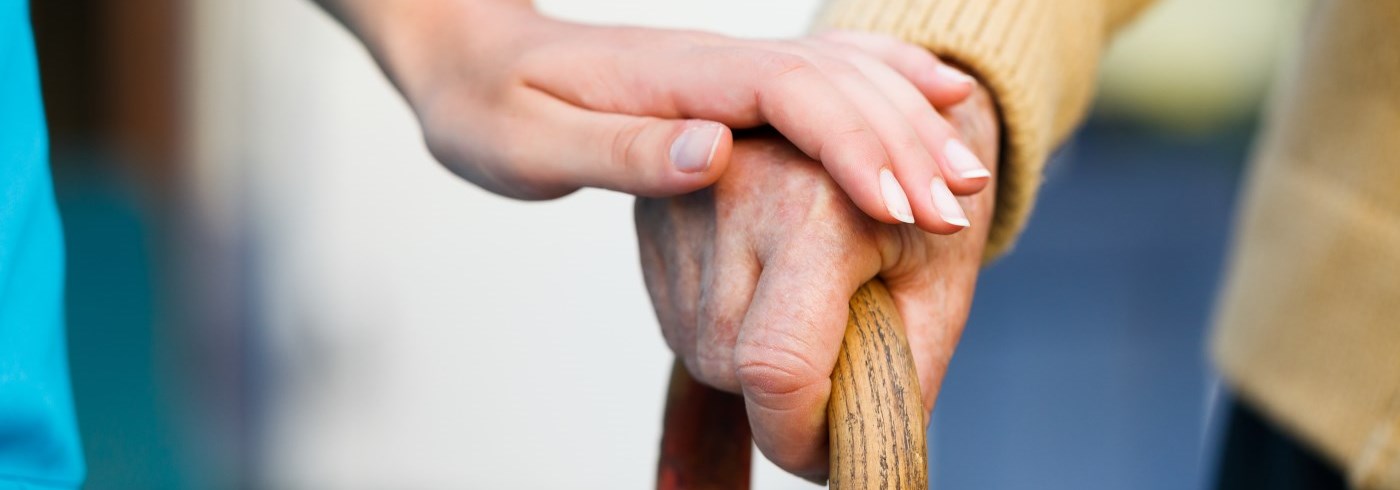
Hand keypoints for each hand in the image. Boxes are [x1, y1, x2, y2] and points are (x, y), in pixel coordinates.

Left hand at [319, 0, 988, 231]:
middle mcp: (714, 62)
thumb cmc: (489, 108)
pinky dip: (888, 81)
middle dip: (903, 145)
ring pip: (843, 77)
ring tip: (970, 173)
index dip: (852, 146)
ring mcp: (727, 66)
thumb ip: (621, 153)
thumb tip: (715, 153)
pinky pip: (825, 73)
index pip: (788, 96)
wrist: (469, 56)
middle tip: (960, 209)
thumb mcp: (530, 144)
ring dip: (909, 121)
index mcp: (675, 79)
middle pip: (834, 86)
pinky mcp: (729, 82)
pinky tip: (937, 92)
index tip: (900, 205)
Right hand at [636, 86, 998, 479]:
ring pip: (700, 349)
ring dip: (752, 361)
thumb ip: (899, 378)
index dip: (799, 435)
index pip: (776, 365)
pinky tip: (768, 286)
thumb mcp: (938, 290)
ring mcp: (683, 195)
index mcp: (816, 203)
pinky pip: (680, 318)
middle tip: (841, 352)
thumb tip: (849, 457)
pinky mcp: (654, 210)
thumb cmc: (922, 201)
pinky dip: (726, 328)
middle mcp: (733, 187)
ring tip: (808, 303)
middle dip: (785, 393)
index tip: (829, 453)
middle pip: (732, 366)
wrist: (884, 114)